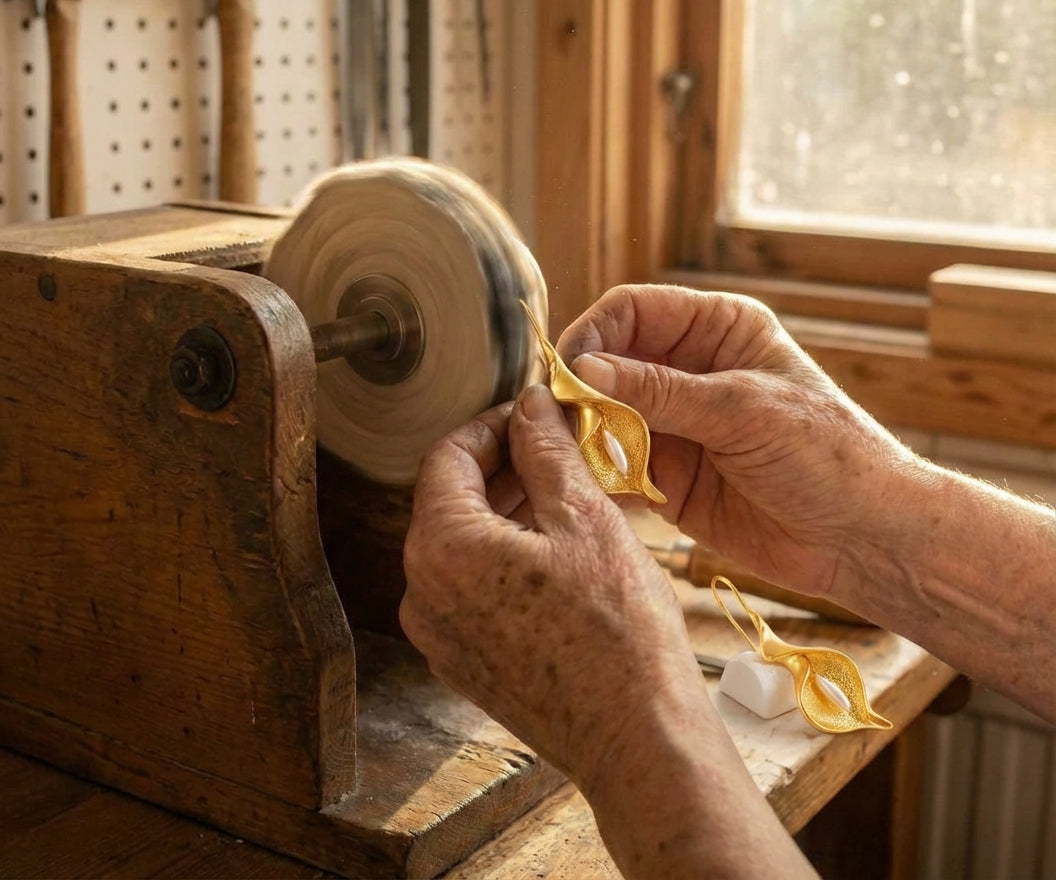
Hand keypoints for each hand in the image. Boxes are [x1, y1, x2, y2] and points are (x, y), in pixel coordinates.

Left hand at [399, 384, 702, 785]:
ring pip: (466, 545)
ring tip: (569, 492)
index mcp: (441, 548)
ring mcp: (441, 635)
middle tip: (560, 447)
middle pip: (453, 501)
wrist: (638, 740)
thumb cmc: (618, 632)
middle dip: (506, 466)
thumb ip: (547, 450)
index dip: (493, 424)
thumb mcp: (585, 518)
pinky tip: (560, 545)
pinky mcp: (466, 662)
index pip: (447, 456)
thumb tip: (531, 404)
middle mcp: (423, 594)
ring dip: (511, 510)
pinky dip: (509, 556)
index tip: (533, 414)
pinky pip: (475, 588)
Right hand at [556, 284, 915, 596]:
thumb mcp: (742, 411)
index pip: (633, 311)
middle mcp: (688, 370)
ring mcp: (674, 425)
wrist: (860, 538)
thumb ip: (660, 391)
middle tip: (559, 420)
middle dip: (581, 389)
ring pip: (602, 415)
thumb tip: (583, 369)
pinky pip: (613, 466)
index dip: (594, 334)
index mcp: (717, 330)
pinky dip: (597, 475)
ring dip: (583, 434)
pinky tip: (593, 486)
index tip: (568, 371)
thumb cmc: (826, 455)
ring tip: (573, 456)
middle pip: (608, 362)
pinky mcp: (665, 476)